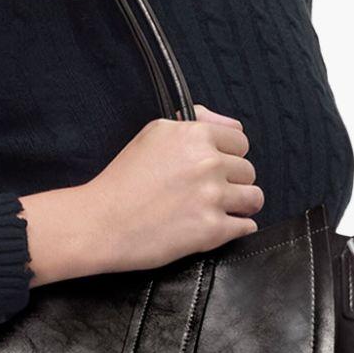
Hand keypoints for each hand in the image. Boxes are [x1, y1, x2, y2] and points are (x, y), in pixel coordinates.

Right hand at [18, 104, 263, 285]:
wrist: (99, 223)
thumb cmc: (122, 180)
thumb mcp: (153, 134)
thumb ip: (197, 122)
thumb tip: (232, 125)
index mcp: (195, 136)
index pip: (240, 141)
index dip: (227, 156)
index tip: (212, 169)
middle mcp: (207, 163)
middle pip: (248, 171)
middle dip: (232, 182)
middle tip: (206, 193)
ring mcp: (212, 197)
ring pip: (254, 198)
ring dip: (240, 206)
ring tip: (215, 211)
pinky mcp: (212, 230)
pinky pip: (246, 227)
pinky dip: (235, 229)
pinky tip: (214, 228)